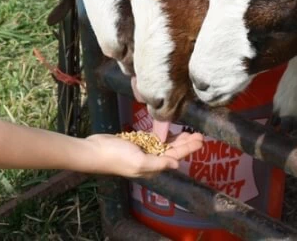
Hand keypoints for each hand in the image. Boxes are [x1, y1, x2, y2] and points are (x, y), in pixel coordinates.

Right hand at [85, 131, 203, 178]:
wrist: (95, 151)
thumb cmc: (116, 157)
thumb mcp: (139, 161)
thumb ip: (158, 163)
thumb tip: (176, 164)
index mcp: (153, 166)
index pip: (175, 156)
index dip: (189, 148)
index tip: (201, 141)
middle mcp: (150, 159)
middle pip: (172, 150)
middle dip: (186, 142)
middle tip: (199, 134)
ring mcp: (143, 150)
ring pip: (164, 144)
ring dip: (176, 137)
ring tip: (188, 131)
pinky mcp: (136, 142)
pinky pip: (153, 138)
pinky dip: (162, 134)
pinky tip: (168, 130)